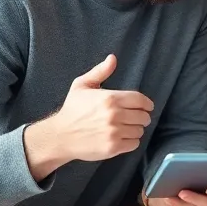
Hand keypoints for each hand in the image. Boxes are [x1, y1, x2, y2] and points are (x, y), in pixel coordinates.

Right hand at [24, 54, 152, 179]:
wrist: (60, 136)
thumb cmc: (72, 110)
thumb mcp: (82, 85)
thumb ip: (100, 71)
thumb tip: (112, 58)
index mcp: (110, 98)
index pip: (140, 100)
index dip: (146, 104)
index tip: (146, 107)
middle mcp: (114, 115)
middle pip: (143, 116)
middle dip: (141, 117)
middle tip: (135, 118)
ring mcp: (114, 132)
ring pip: (140, 130)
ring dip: (135, 129)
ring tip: (126, 128)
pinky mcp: (113, 147)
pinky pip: (134, 144)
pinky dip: (131, 141)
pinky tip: (122, 137)